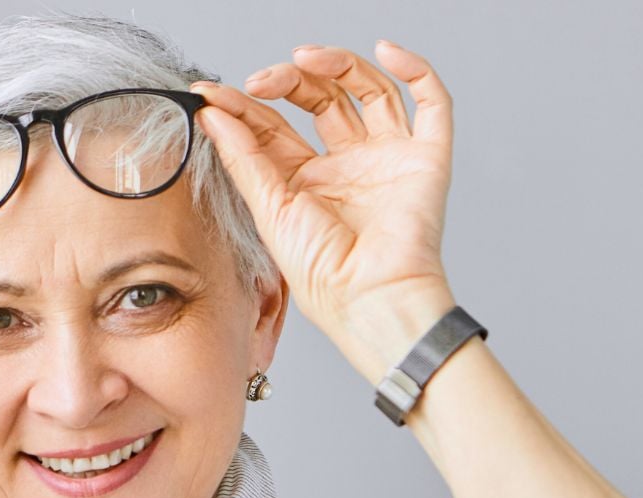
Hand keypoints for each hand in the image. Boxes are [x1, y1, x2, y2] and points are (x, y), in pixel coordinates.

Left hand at [190, 41, 459, 383]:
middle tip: (260, 81)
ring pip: (369, 90)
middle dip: (289, 81)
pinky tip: (386, 52)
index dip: (244, 104)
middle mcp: (347, 166)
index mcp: (306, 182)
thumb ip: (243, 157)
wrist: (369, 299)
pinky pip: (431, 102)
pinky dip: (414, 69)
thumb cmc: (323, 275)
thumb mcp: (269, 209)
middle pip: (321, 99)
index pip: (275, 126)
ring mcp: (387, 159)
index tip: (211, 92)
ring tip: (306, 58)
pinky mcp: (426, 158)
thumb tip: (213, 114)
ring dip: (338, 64)